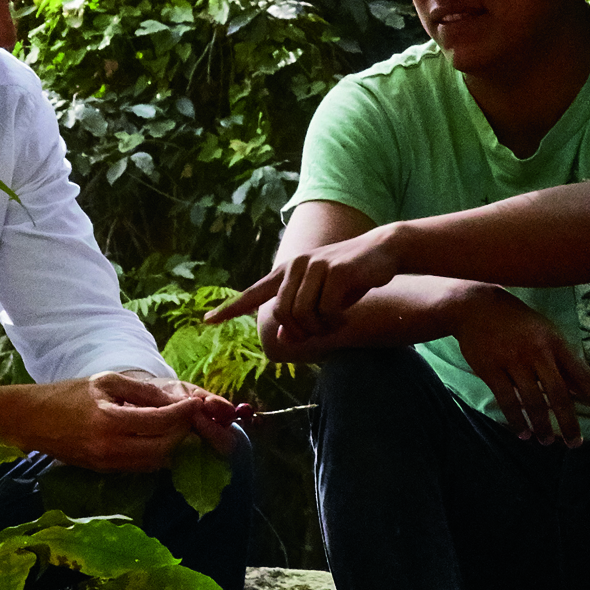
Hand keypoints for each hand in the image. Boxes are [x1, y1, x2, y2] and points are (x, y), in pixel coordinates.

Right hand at [7, 371, 235, 471]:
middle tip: (191, 417)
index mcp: (110, 419)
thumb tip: (174, 401)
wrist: (32, 419)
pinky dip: (155, 455)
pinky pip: (140, 467)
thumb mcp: (106, 381)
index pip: (161, 422)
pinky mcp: (104, 471)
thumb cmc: (69, 394)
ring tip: (179, 428)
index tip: (196, 403)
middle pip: (163, 449)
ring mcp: (107, 463)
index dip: (184, 414)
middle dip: (182, 433)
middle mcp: (111, 448)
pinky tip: (159, 439)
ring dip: (172, 447)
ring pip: (155, 463)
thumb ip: (141, 391)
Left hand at [205, 227, 400, 342]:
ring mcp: (314, 266)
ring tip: (337, 320)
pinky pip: (326, 311)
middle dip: (303, 331)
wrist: (382, 251)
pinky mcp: (335, 271)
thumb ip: (300, 316)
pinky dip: (335, 321)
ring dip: (321, 327)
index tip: (208, 320)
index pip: (253, 293)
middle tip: (323, 331)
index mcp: (287, 271)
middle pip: (284, 315)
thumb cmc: (350, 278)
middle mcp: (296, 266)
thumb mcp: (322, 298)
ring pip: (303, 315)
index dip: (231, 309)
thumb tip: (283, 338)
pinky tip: (346, 314)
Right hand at [449, 286, 589, 446]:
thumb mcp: (543, 330)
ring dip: (542, 426)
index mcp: (554, 341)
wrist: (474, 306)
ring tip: (546, 441)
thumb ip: (560, 358)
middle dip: (568, 423)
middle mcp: (536, 352)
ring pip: (533, 401)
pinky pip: (507, 401)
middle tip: (575, 443)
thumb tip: (580, 389)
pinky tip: (523, 433)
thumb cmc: (515, 319)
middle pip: (558, 394)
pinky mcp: (490, 369)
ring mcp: (512, 361)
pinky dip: (517, 420)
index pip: (581, 373)